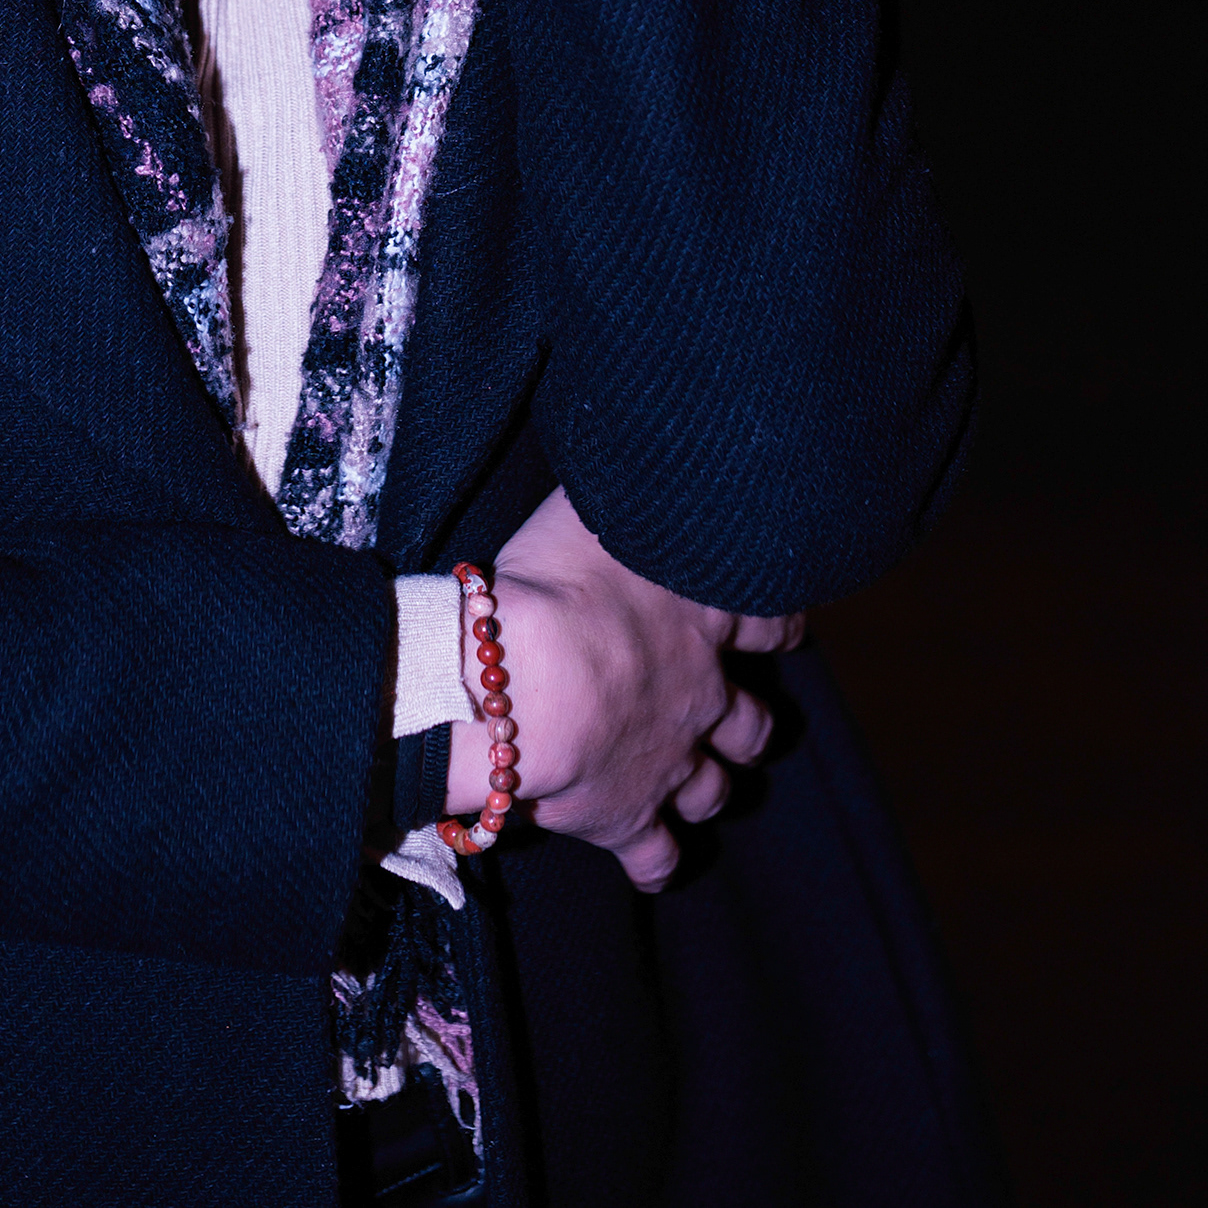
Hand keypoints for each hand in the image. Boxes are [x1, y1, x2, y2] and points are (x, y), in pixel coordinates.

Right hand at [444, 489, 804, 892]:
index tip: (788, 630)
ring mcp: (671, 762)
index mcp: (701, 618)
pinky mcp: (629, 818)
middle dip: (747, 724)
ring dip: (710, 787)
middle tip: (741, 721)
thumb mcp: (592, 505)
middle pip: (746, 720)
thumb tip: (631, 458)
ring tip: (703, 788)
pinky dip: (658, 861)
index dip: (779, 625)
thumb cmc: (560, 576)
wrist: (535, 679)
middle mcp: (702, 695)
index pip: (764, 618)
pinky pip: (655, 855)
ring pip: (711, 788)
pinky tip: (655, 865)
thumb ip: (618, 498)